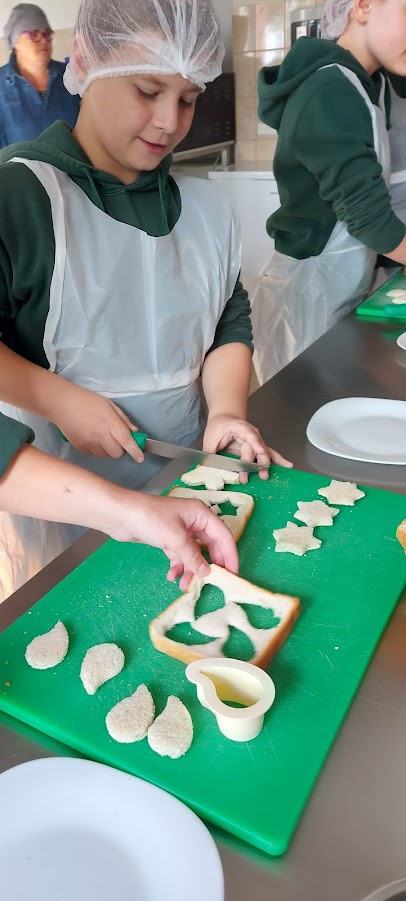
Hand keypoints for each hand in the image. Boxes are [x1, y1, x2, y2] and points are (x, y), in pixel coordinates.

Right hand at [53, 382, 143, 461]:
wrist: (62, 404)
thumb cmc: (87, 401)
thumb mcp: (109, 405)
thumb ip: (123, 419)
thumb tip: (134, 432)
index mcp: (109, 422)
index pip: (126, 441)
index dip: (135, 451)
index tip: (140, 458)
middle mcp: (100, 435)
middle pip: (117, 453)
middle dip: (121, 450)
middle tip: (117, 440)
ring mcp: (89, 443)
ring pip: (106, 455)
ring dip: (108, 450)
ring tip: (102, 437)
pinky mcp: (80, 447)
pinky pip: (94, 454)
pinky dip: (97, 449)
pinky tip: (91, 438)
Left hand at [108, 493, 238, 589]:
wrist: (120, 515)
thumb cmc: (151, 519)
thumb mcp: (176, 539)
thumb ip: (193, 557)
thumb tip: (208, 573)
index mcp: (201, 514)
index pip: (223, 536)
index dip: (230, 555)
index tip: (232, 574)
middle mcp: (194, 521)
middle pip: (210, 546)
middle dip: (209, 565)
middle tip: (210, 583)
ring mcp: (181, 530)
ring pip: (194, 553)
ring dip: (191, 570)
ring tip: (185, 586)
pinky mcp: (168, 538)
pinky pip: (180, 555)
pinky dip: (178, 566)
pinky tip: (171, 576)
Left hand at [203, 414, 292, 483]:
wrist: (225, 418)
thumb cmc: (218, 427)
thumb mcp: (210, 438)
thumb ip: (210, 453)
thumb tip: (206, 468)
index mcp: (239, 427)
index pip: (249, 434)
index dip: (255, 443)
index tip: (260, 451)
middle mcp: (251, 433)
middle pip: (257, 448)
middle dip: (258, 462)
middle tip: (259, 474)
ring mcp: (256, 441)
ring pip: (265, 452)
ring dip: (267, 464)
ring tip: (269, 475)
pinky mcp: (256, 448)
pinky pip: (268, 454)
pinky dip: (277, 460)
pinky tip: (288, 466)